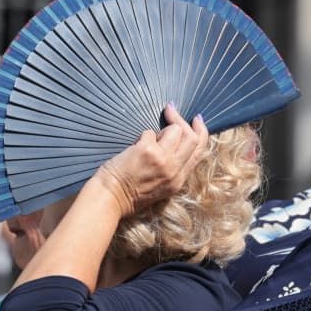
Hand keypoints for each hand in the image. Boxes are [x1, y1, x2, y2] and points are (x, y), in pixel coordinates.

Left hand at [93, 105, 209, 215]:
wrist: (110, 199)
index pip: (200, 151)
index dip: (200, 132)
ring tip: (148, 139)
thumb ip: (172, 168)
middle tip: (172, 111)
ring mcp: (162, 160)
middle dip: (183, 121)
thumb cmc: (128, 194)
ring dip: (162, 129)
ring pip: (175, 130)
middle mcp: (174, 170)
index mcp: (179, 180)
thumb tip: (174, 143)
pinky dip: (142, 136)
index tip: (196, 121)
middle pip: (192, 138)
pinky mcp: (147, 151)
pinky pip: (150, 132)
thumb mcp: (161, 187)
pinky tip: (134, 147)